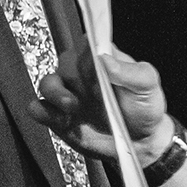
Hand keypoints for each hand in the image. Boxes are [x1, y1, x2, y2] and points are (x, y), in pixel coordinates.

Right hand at [33, 45, 174, 166]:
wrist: (140, 142)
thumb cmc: (144, 107)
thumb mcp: (147, 86)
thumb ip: (131, 72)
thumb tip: (105, 59)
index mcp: (100, 58)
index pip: (86, 44)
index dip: (89, 56)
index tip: (99, 71)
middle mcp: (81, 73)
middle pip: (64, 63)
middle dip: (75, 78)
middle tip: (96, 94)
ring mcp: (67, 94)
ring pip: (47, 83)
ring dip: (55, 93)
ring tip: (72, 107)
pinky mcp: (58, 116)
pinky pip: (39, 109)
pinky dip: (42, 112)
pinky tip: (58, 119)